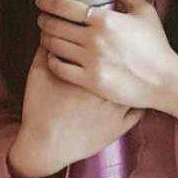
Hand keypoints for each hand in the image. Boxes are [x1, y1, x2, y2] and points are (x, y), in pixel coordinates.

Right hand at [13, 44, 142, 173]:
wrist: (46, 144)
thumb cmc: (40, 108)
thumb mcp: (38, 73)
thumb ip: (46, 50)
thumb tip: (51, 32)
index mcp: (90, 71)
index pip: (107, 47)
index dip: (110, 39)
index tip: (110, 35)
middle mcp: (108, 88)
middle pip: (126, 64)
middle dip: (127, 55)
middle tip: (126, 49)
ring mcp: (117, 109)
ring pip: (136, 86)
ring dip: (136, 77)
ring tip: (135, 68)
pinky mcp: (121, 127)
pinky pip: (138, 111)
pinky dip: (139, 102)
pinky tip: (135, 92)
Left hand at [34, 0, 177, 110]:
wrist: (166, 81)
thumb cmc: (157, 46)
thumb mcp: (145, 13)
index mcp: (106, 20)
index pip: (66, 6)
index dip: (48, 2)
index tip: (41, 1)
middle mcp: (95, 40)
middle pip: (55, 26)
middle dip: (44, 20)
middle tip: (41, 18)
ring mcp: (91, 62)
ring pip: (54, 46)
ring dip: (46, 38)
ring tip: (46, 35)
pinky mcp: (90, 81)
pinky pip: (60, 68)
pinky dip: (51, 60)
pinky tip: (53, 56)